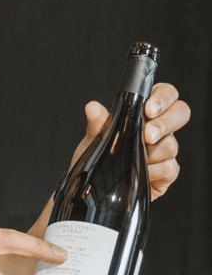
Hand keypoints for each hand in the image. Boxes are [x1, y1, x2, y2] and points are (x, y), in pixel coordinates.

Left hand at [81, 82, 187, 199]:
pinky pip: (169, 168)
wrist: (97, 182)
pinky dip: (152, 171)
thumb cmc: (99, 153)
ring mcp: (165, 149)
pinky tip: (140, 172)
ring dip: (150, 152)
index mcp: (144, 111)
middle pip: (181, 112)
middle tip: (147, 136)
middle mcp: (159, 127)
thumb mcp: (94, 136)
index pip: (165, 93)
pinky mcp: (167, 171)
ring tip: (130, 157)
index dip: (163, 98)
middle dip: (164, 124)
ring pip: (170, 144)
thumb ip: (97, 122)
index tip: (148, 110)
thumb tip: (93, 107)